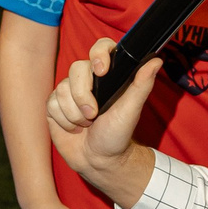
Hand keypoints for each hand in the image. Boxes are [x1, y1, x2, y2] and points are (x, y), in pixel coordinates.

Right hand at [45, 38, 159, 198]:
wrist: (97, 160)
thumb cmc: (117, 135)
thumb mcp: (131, 110)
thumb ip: (142, 85)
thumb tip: (155, 61)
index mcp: (108, 76)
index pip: (100, 48)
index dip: (98, 54)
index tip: (102, 71)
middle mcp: (87, 80)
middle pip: (76, 69)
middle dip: (83, 96)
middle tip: (94, 115)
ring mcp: (69, 92)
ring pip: (62, 89)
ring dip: (75, 114)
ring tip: (86, 125)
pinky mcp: (55, 105)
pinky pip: (52, 103)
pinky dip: (64, 120)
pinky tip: (73, 128)